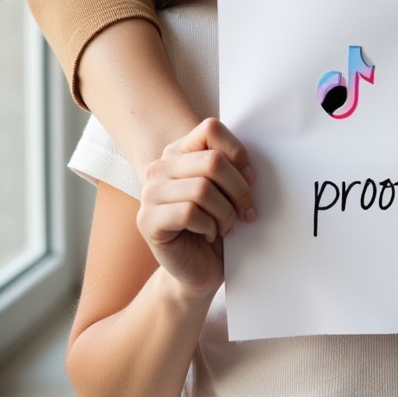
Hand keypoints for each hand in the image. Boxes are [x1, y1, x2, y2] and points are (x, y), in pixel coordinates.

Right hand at [136, 117, 256, 298]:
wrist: (199, 268)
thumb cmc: (217, 224)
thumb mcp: (228, 189)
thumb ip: (232, 168)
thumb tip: (250, 169)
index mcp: (179, 151)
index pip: (211, 128)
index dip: (238, 153)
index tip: (250, 178)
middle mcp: (159, 167)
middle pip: (212, 161)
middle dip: (239, 189)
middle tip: (246, 210)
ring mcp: (149, 193)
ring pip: (202, 189)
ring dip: (225, 212)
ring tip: (227, 225)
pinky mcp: (147, 221)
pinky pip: (189, 213)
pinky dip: (209, 226)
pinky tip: (210, 234)